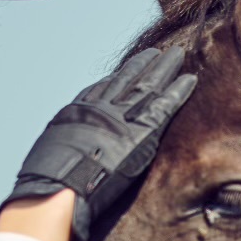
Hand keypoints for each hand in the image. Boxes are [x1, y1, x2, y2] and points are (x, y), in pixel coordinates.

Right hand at [6, 27, 198, 240]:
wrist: (59, 188)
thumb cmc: (49, 183)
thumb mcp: (51, 155)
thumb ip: (64, 148)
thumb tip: (62, 156)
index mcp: (78, 113)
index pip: (101, 89)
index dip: (117, 78)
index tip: (128, 69)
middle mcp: (100, 109)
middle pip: (127, 80)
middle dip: (143, 64)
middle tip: (157, 52)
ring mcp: (122, 117)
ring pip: (148, 85)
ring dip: (164, 68)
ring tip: (177, 54)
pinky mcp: (142, 131)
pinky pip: (165, 105)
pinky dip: (178, 91)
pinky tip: (190, 80)